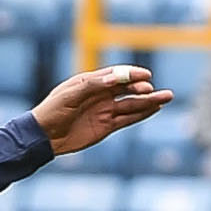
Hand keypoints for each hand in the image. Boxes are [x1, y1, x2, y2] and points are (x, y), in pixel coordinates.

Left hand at [30, 65, 174, 155]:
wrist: (43, 137)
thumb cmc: (51, 111)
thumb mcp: (69, 95)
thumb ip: (93, 86)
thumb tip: (116, 78)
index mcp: (90, 83)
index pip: (116, 75)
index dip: (131, 74)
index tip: (146, 75)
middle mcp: (100, 95)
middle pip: (127, 89)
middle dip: (141, 88)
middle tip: (150, 89)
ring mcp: (105, 111)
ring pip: (131, 104)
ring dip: (149, 101)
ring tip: (167, 97)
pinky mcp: (107, 126)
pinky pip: (128, 119)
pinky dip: (142, 114)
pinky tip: (155, 108)